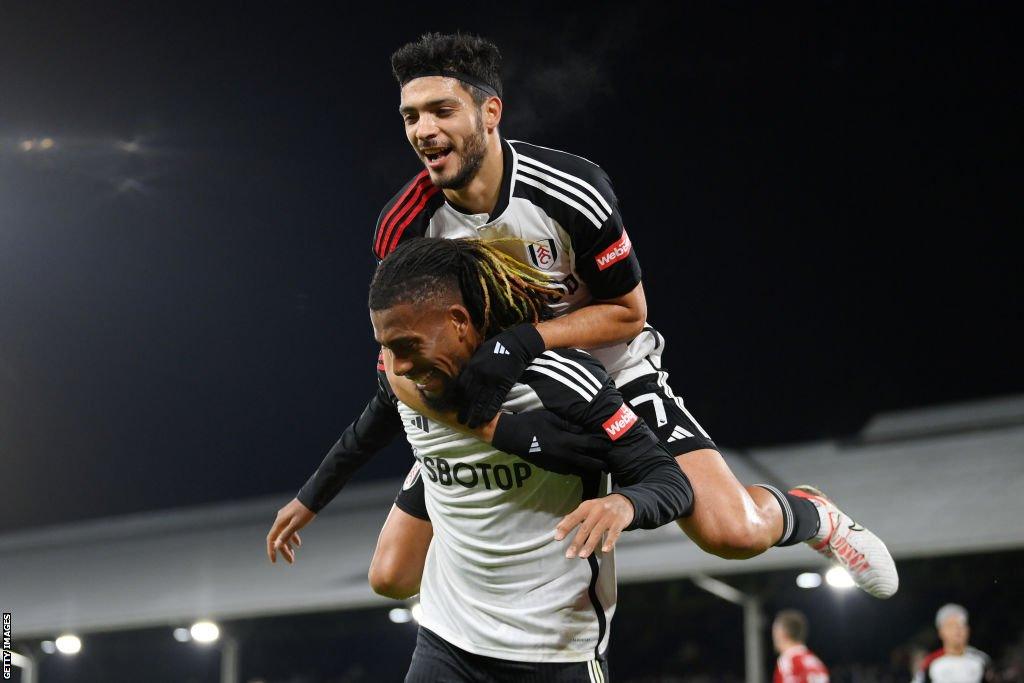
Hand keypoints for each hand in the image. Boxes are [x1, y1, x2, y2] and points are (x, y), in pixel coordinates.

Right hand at [267, 497, 315, 563]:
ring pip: (284, 535)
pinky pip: (289, 530)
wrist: (313, 498)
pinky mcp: (292, 517)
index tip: (274, 561)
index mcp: (279, 523)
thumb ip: (286, 535)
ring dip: (288, 546)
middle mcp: (280, 521)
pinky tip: (298, 544)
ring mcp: (285, 518)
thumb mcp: (296, 524)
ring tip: (294, 555)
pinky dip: (293, 538)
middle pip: (279, 539)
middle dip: (284, 551)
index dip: (271, 551)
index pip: (271, 539)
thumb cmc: (305, 511)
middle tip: (291, 561)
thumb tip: (276, 546)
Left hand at [456, 324, 545, 427]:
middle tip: (461, 421)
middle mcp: (480, 375)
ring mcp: (492, 380)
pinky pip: (495, 401)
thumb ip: (472, 366)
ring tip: (472, 425)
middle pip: (469, 397)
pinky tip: (486, 419)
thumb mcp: (480, 354)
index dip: (457, 398)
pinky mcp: (504, 384)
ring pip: (482, 402)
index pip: (461, 386)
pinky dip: (490, 411)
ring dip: (476, 415)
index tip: (455, 407)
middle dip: (465, 410)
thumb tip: (464, 377)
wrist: (516, 344)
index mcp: (472, 367)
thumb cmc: (497, 347)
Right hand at [491, 410, 608, 474]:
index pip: (590, 445)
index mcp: (565, 441)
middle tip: (609, 464)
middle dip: (600, 464)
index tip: (611, 445)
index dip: (602, 445)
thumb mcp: (552, 418)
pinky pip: (567, 470)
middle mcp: (564, 455)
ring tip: (598, 466)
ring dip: (589, 468)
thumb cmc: (532, 422)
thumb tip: (583, 430)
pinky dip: (576, 468)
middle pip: (588, 463)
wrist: (512, 436)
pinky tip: (579, 466)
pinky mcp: (550, 467)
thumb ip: (569, 425)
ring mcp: (556, 463)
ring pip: (578, 469)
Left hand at [555, 494, 634, 558]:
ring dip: (589, 545)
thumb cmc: (602, 507)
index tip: (558, 537)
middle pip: (585, 528)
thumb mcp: (587, 508)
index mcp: (587, 507)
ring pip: (597, 532)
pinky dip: (609, 542)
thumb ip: (573, 517)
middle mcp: (597, 511)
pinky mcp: (619, 522)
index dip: (565, 527)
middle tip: (569, 554)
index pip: (573, 517)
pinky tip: (605, 549)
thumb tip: (558, 527)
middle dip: (576, 542)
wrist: (623, 502)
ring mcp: (608, 516)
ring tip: (582, 555)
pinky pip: (614, 533)